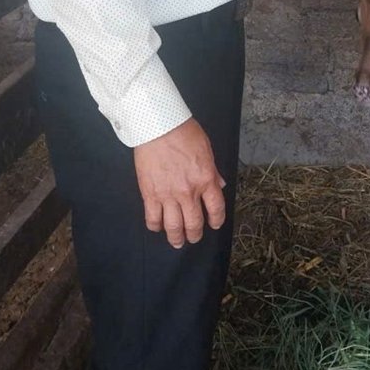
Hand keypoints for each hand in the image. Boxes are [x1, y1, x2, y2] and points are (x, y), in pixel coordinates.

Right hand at [133, 118, 225, 246]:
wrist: (158, 127)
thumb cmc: (184, 133)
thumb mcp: (207, 150)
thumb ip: (213, 171)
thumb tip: (219, 185)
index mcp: (206, 179)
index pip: (216, 208)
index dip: (216, 220)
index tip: (214, 224)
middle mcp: (188, 192)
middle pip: (194, 223)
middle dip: (195, 234)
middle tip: (194, 237)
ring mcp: (168, 195)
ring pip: (173, 226)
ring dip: (176, 237)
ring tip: (177, 241)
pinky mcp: (149, 194)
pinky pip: (152, 218)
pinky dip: (155, 226)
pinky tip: (158, 227)